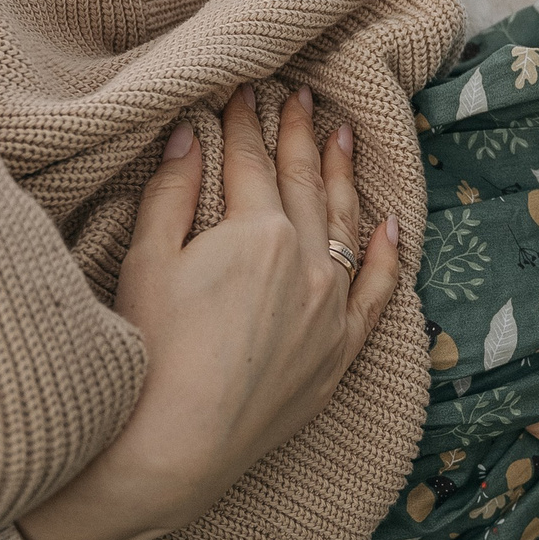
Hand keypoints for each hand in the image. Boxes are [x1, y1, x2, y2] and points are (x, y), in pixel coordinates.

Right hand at [17, 86, 399, 539]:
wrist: (175, 448)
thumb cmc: (150, 353)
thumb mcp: (147, 261)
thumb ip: (172, 192)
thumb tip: (189, 135)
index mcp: (257, 232)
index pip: (251, 161)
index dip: (243, 122)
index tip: (242, 91)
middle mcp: (306, 262)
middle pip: (303, 182)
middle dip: (300, 133)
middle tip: (301, 95)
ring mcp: (330, 308)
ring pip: (346, 224)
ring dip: (344, 175)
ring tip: (346, 135)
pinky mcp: (339, 352)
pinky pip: (378, 291)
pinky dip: (388, 253)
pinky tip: (390, 223)